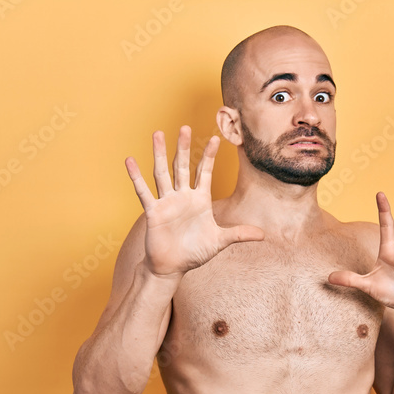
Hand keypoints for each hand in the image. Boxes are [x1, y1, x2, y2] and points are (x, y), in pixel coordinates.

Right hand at [125, 126, 264, 276]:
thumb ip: (239, 234)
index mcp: (199, 200)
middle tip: (184, 126)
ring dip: (159, 153)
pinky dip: (136, 177)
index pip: (204, 172)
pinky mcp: (153, 211)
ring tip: (157, 134)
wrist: (173, 267)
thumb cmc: (194, 253)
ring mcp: (166, 202)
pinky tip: (130, 161)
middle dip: (184, 147)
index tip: (215, 138)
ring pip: (162, 173)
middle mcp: (182, 197)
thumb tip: (264, 235)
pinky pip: (143, 191)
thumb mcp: (219, 242)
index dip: (209, 156)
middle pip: (182, 166)